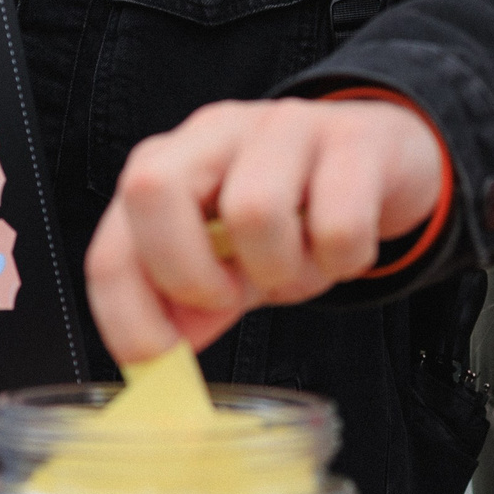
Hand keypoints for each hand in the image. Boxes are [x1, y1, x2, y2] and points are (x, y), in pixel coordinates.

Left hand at [84, 97, 447, 362]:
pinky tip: (344, 253)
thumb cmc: (294, 214)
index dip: (125, 315)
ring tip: (299, 269)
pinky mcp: (355, 140)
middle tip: (232, 299)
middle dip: (186, 273)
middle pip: (151, 189)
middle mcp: (214, 134)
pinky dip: (343, 261)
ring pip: (253, 209)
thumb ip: (188, 306)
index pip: (112, 244)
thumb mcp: (231, 262)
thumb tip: (155, 367)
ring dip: (280, 270)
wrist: (382, 160)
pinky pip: (339, 222)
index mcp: (169, 165)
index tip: (159, 362)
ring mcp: (284, 126)